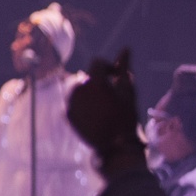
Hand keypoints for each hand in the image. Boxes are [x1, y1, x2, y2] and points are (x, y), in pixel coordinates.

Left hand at [68, 49, 144, 166]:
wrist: (115, 147)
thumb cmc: (126, 118)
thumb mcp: (128, 92)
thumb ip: (124, 69)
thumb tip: (125, 48)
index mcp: (94, 83)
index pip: (97, 63)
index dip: (109, 66)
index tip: (118, 76)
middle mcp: (78, 90)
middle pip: (86, 75)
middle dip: (98, 79)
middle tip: (112, 92)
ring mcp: (70, 103)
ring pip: (77, 87)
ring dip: (89, 90)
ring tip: (103, 103)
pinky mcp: (66, 114)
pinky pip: (72, 101)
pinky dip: (82, 102)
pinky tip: (95, 113)